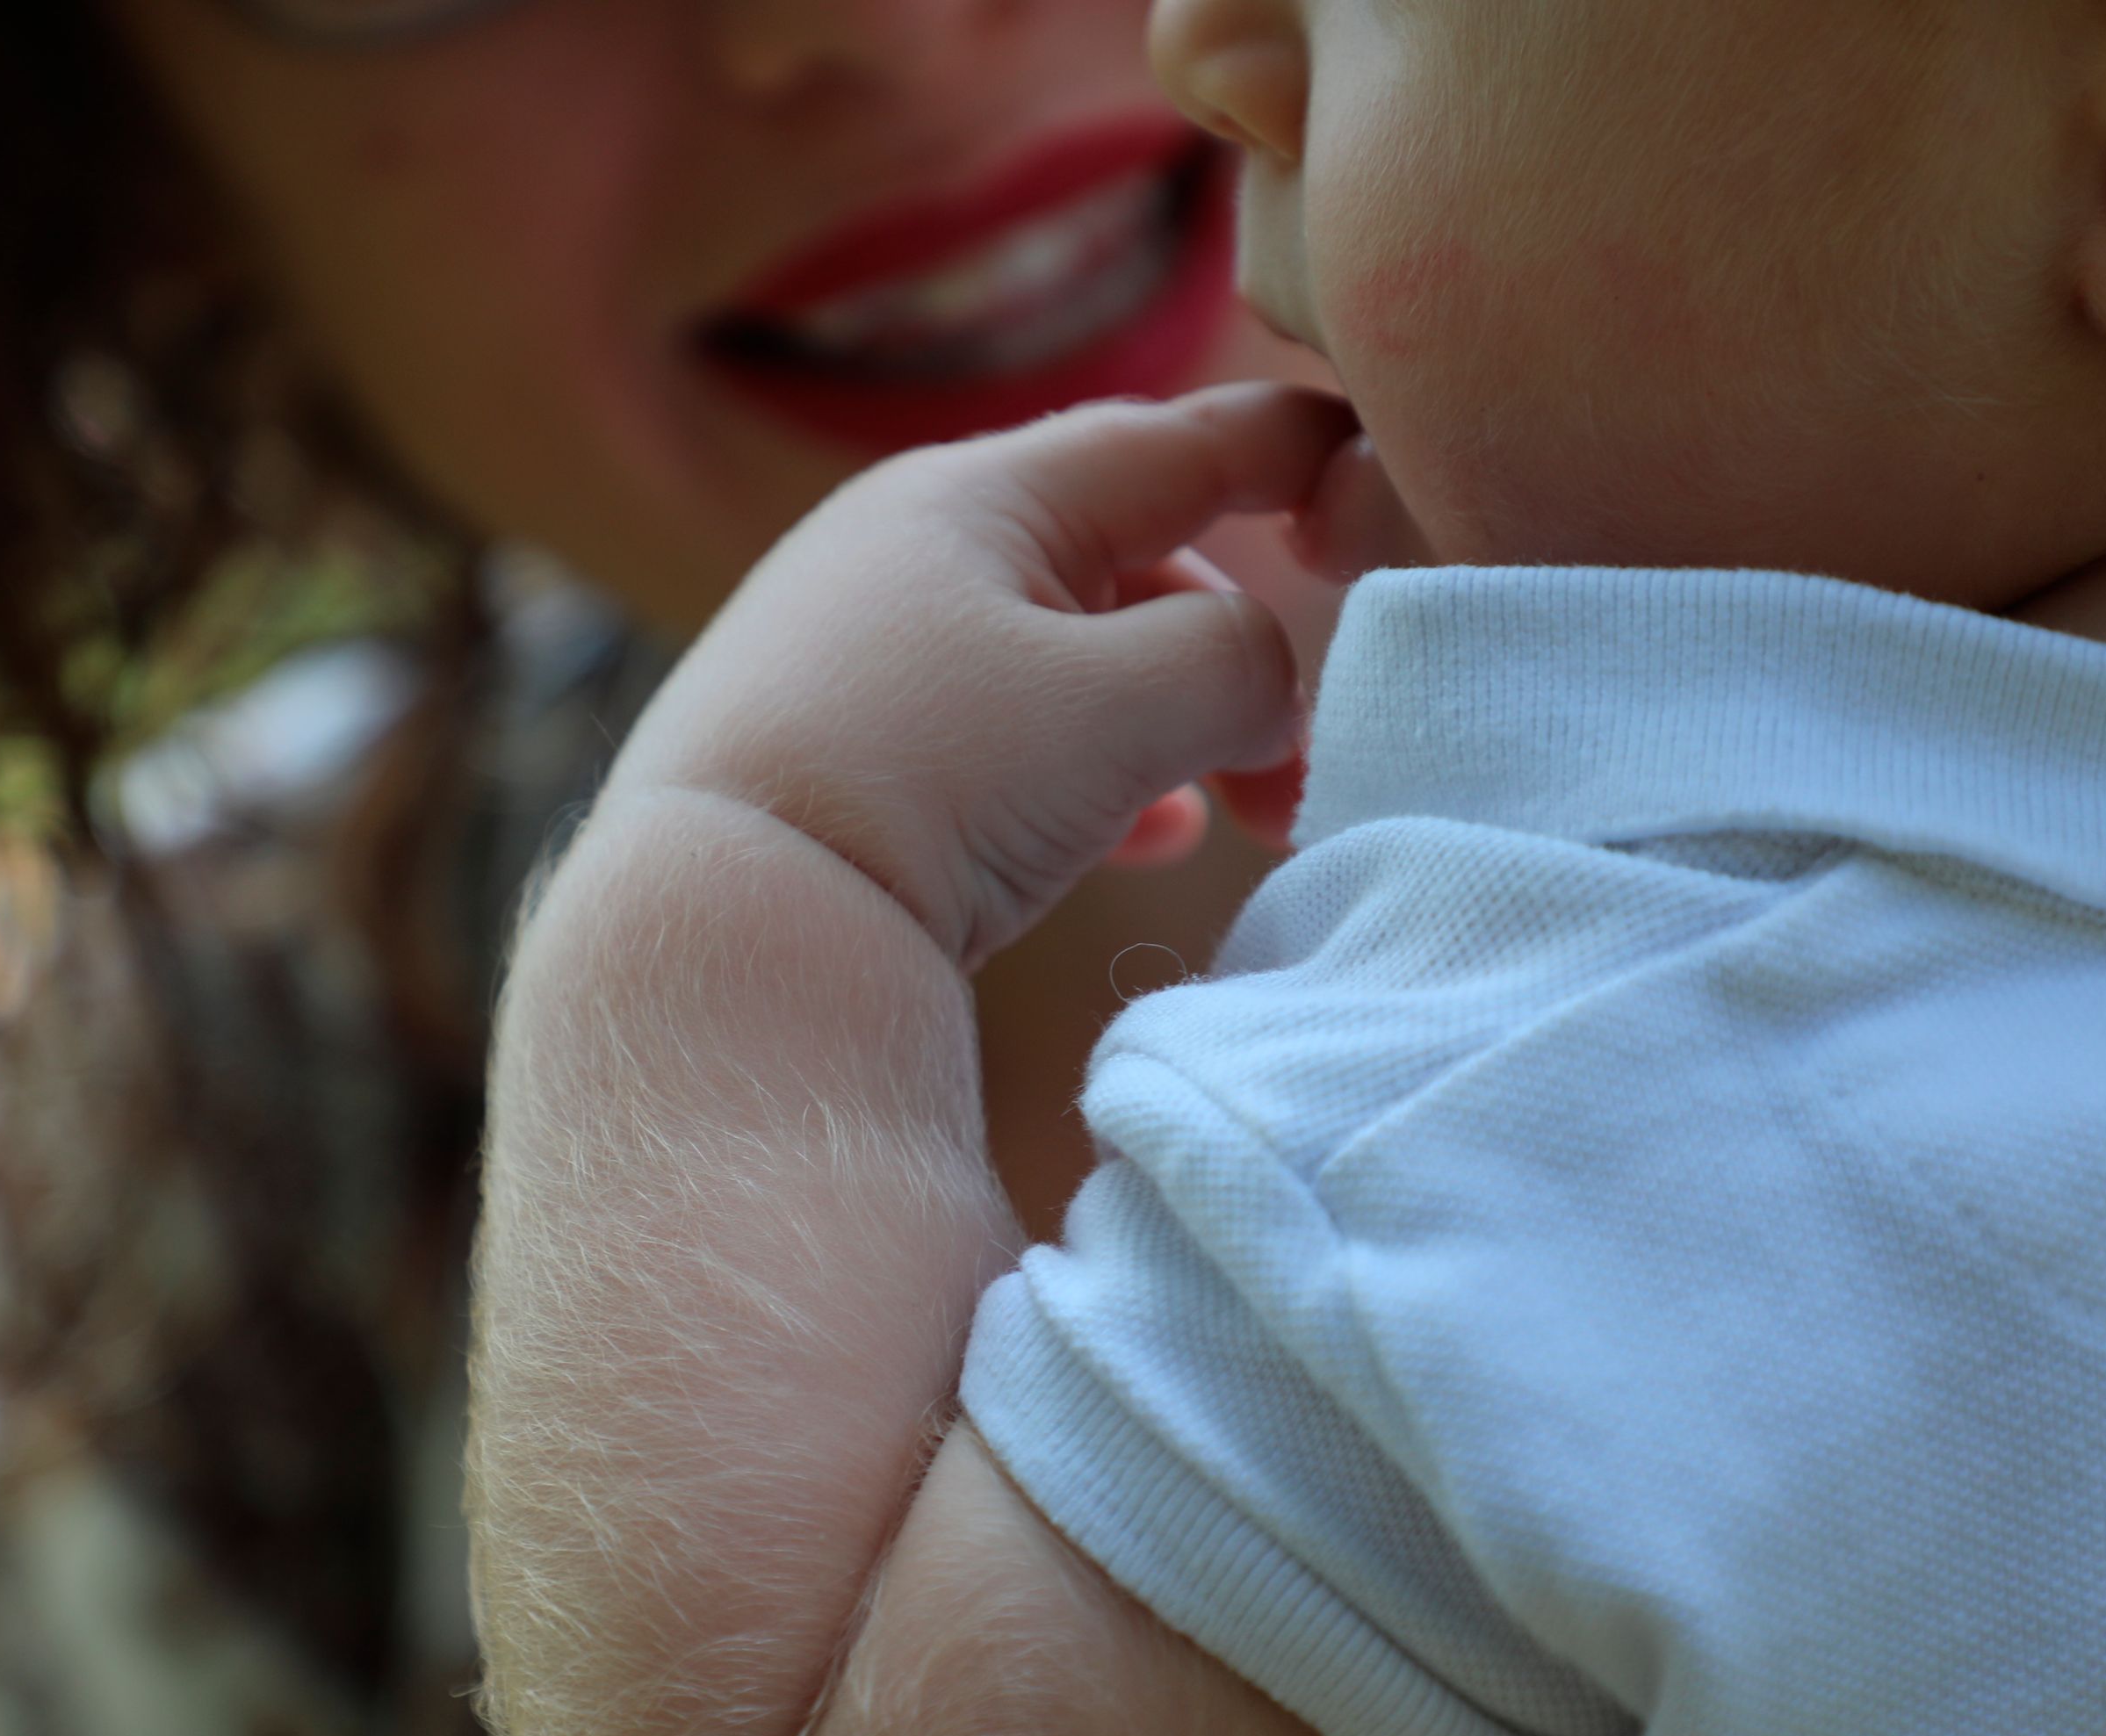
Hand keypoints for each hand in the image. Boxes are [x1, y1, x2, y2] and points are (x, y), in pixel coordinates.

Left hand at [607, 382, 1353, 969]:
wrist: (722, 924)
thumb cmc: (930, 781)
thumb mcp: (1125, 704)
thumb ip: (1241, 662)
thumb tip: (1263, 683)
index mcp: (980, 492)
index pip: (1177, 441)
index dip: (1297, 453)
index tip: (1383, 485)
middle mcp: (907, 547)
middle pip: (1127, 560)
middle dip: (1235, 651)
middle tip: (1301, 758)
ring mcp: (862, 651)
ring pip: (1067, 659)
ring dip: (1168, 725)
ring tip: (1232, 813)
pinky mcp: (835, 751)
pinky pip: (1002, 737)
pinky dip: (1089, 774)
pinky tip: (1137, 839)